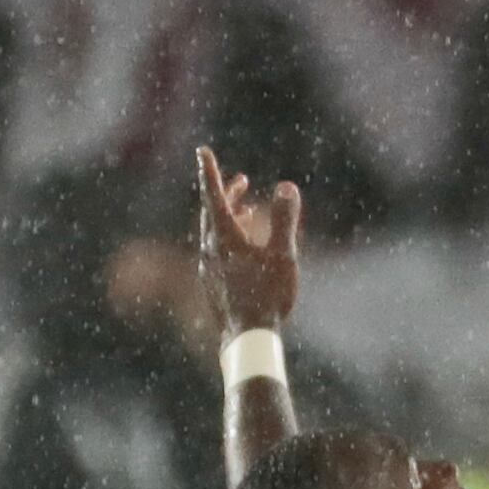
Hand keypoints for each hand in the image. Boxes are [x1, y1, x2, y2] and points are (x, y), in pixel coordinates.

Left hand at [197, 146, 301, 333]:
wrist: (246, 337)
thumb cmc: (267, 295)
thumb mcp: (283, 254)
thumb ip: (284, 219)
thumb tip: (286, 186)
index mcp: (224, 237)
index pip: (214, 196)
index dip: (210, 172)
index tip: (202, 151)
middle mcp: (210, 249)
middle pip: (213, 213)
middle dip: (226, 194)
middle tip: (241, 181)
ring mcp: (208, 268)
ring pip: (215, 234)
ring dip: (230, 218)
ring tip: (249, 213)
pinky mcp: (213, 285)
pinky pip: (218, 252)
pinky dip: (230, 240)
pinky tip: (245, 252)